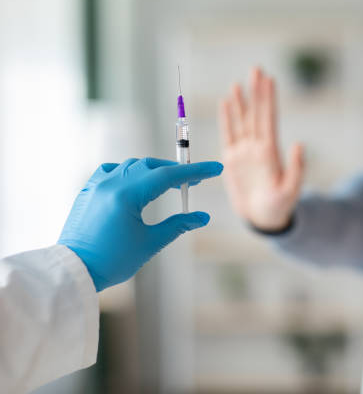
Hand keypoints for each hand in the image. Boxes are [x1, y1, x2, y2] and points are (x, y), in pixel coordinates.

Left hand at [58, 157, 223, 290]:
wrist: (73, 271)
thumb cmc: (112, 261)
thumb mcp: (150, 243)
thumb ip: (178, 225)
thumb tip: (202, 217)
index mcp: (126, 195)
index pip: (168, 176)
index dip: (194, 172)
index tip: (214, 169)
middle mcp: (111, 184)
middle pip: (151, 166)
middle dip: (176, 171)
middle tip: (195, 181)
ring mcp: (97, 185)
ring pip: (132, 166)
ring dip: (155, 170)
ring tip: (171, 182)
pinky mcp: (88, 191)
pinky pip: (112, 171)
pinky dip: (130, 172)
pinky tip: (137, 181)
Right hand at [219, 67, 304, 230]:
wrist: (262, 217)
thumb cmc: (279, 206)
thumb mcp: (291, 190)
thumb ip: (297, 168)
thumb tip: (300, 143)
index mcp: (270, 151)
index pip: (268, 118)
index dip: (268, 98)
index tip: (269, 78)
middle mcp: (257, 146)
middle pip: (255, 113)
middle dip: (256, 91)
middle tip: (257, 68)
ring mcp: (243, 151)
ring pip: (241, 121)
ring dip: (241, 101)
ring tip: (238, 82)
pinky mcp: (231, 159)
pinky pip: (227, 134)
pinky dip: (226, 119)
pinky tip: (226, 103)